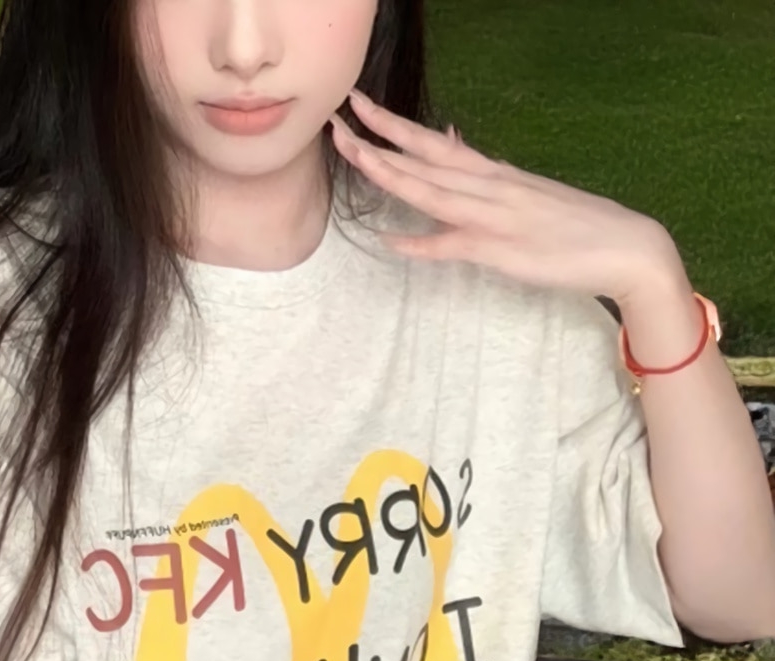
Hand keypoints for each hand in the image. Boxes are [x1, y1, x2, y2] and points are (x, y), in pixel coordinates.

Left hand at [330, 90, 686, 307]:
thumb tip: (453, 146)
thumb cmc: (574, 225)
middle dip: (378, 138)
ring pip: (433, 191)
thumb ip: (485, 175)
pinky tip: (391, 241)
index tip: (361, 106)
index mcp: (493, 174)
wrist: (627, 246)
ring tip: (354, 155)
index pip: (434, 143)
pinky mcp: (503, 250)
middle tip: (338, 118)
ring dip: (391, 174)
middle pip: (424, 158)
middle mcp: (490, 186)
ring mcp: (495, 216)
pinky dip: (421, 244)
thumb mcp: (525, 191)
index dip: (394, 125)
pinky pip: (454, 246)